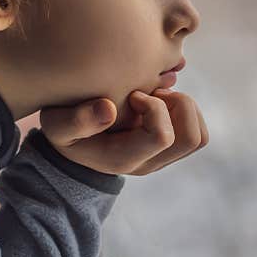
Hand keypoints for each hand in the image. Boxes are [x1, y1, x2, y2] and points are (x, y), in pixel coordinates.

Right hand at [37, 88, 208, 175]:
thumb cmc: (64, 130)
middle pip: (191, 138)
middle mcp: (149, 162)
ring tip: (156, 96)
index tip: (132, 95)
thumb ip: (77, 120)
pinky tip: (159, 100)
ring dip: (183, 107)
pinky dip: (184, 110)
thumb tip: (108, 108)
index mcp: (125, 157)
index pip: (163, 136)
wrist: (71, 148)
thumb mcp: (57, 125)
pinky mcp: (169, 148)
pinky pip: (195, 131)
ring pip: (198, 136)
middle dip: (178, 104)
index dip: (154, 106)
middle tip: (152, 93)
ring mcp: (161, 158)